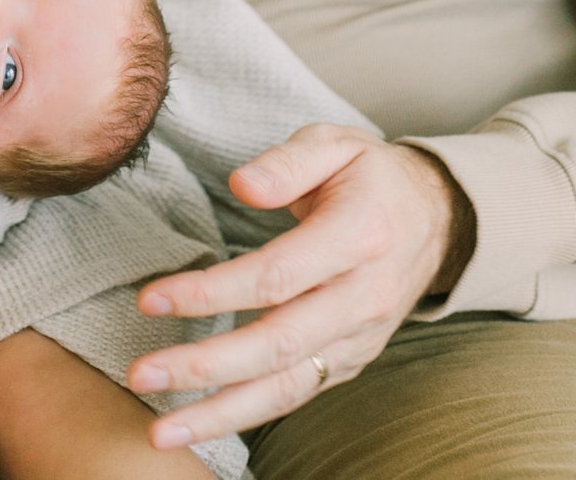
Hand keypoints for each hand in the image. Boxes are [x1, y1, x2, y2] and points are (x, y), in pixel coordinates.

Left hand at [124, 125, 471, 448]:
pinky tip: (200, 423)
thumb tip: (242, 185)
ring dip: (221, 413)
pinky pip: (296, 394)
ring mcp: (359, 337)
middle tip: (141, 374)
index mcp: (360, 237)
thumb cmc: (369, 177)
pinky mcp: (349, 361)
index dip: (211, 292)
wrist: (435, 220)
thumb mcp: (336, 144)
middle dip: (205, 366)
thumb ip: (288, 162)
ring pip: (288, 387)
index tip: (149, 299)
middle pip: (278, 344)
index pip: (277, 276)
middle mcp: (363, 298)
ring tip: (161, 432)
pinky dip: (247, 415)